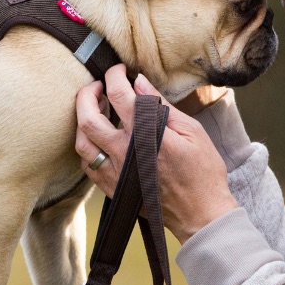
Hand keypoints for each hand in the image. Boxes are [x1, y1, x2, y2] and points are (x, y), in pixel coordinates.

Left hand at [75, 65, 238, 242]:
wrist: (201, 214)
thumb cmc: (202, 171)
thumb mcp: (191, 131)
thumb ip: (161, 105)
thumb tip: (139, 81)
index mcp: (146, 135)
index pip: (119, 95)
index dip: (114, 76)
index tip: (118, 70)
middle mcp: (124, 153)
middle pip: (88, 117)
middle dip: (87, 94)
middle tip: (97, 86)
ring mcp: (115, 173)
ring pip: (81, 142)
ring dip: (82, 120)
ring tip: (94, 109)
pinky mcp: (112, 188)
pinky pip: (87, 164)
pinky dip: (88, 146)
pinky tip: (98, 137)